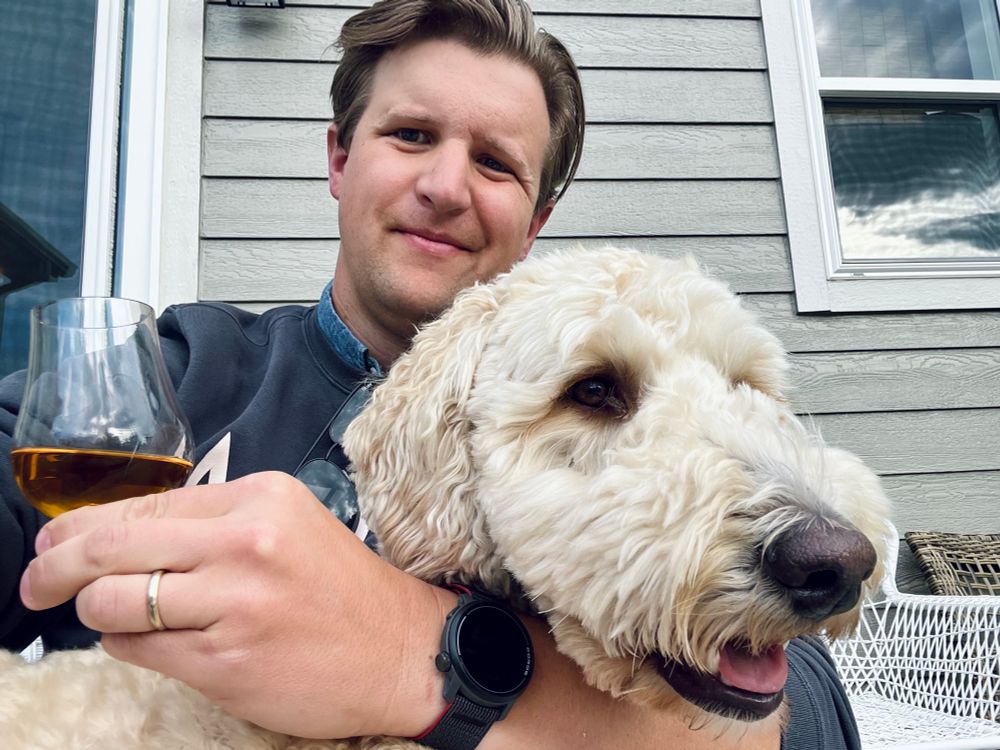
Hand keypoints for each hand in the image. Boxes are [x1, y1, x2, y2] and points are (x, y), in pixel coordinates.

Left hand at [20, 472, 454, 738]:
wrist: (402, 650)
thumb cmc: (341, 590)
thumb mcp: (287, 526)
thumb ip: (210, 525)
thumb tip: (114, 538)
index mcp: (260, 498)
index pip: (142, 505)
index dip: (81, 528)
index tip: (51, 546)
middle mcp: (246, 543)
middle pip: (111, 548)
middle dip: (54, 568)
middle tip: (34, 585)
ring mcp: (235, 605)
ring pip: (112, 603)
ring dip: (96, 614)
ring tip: (111, 618)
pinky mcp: (226, 663)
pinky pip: (139, 650)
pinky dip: (130, 646)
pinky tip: (158, 643)